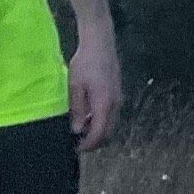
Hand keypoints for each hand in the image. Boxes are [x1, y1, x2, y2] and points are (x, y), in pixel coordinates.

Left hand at [67, 26, 121, 150]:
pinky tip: (87, 118)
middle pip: (109, 133)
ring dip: (98, 132)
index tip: (77, 148)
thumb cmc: (85, 63)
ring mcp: (118, 100)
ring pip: (111, 125)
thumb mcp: (75, 86)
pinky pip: (111, 116)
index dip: (89, 144)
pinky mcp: (117, 95)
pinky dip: (101, 122)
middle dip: (94, 142)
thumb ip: (78, 110)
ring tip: (80, 131)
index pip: (100, 134)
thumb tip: (77, 130)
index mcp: (105, 104)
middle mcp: (115, 105)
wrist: (100, 44)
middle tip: (77, 143)